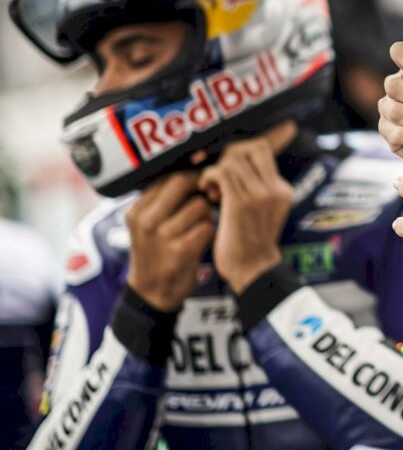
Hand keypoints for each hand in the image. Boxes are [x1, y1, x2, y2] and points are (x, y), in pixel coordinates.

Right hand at [126, 172, 213, 311]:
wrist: (152, 294)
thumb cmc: (158, 252)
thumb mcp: (149, 223)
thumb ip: (165, 198)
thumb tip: (197, 163)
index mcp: (137, 210)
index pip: (168, 175)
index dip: (192, 174)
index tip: (204, 179)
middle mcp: (145, 220)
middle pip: (183, 182)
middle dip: (202, 187)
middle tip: (209, 197)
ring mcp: (161, 236)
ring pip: (200, 205)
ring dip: (208, 214)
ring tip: (200, 226)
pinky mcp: (179, 252)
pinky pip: (207, 227)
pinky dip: (210, 233)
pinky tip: (202, 242)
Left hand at [199, 121, 297, 293]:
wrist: (252, 271)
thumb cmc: (250, 244)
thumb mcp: (264, 212)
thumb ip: (257, 190)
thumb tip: (235, 168)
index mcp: (282, 190)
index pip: (263, 149)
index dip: (242, 151)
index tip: (230, 167)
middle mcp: (275, 188)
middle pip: (251, 147)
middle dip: (230, 156)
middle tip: (220, 177)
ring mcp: (260, 194)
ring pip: (234, 159)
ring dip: (217, 170)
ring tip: (213, 189)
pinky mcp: (240, 203)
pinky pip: (222, 172)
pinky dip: (209, 177)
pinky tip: (207, 191)